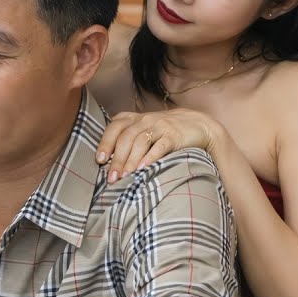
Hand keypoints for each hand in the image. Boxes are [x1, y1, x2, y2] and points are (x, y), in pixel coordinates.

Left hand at [96, 109, 221, 182]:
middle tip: (111, 177)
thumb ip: (125, 137)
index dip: (105, 143)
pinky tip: (143, 168)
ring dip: (131, 161)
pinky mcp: (174, 135)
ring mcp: (160, 126)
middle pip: (125, 138)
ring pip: (140, 142)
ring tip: (125, 176)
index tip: (99, 160)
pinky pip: (160, 146)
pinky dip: (150, 157)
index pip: (114, 128)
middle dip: (117, 159)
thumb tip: (105, 160)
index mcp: (133, 119)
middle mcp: (145, 120)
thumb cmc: (163, 131)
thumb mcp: (142, 129)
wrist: (197, 124)